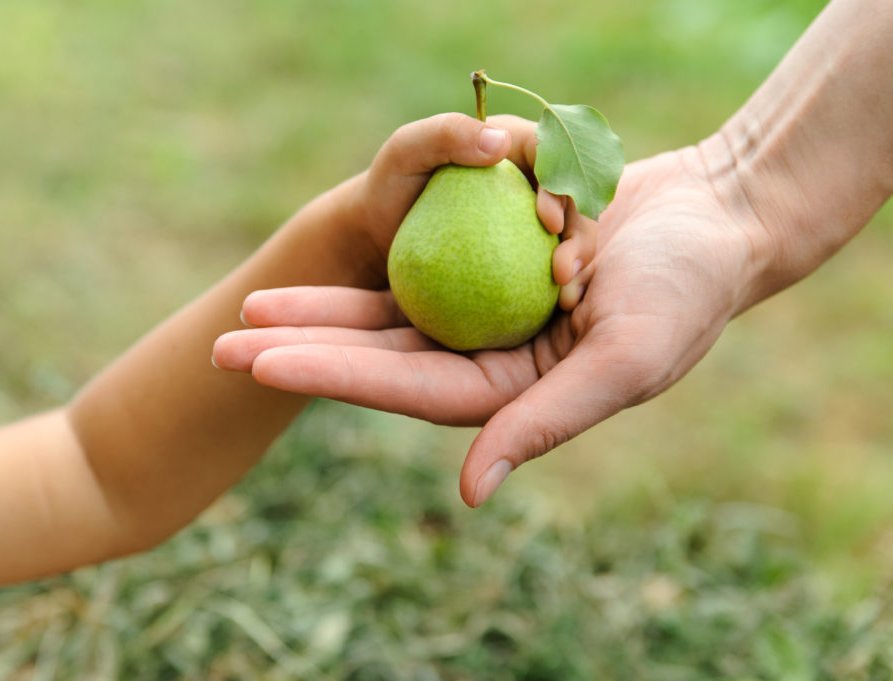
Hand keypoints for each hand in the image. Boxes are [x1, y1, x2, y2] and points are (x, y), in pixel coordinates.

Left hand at [215, 135, 746, 509]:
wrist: (718, 214)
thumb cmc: (686, 290)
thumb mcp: (622, 361)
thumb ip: (543, 423)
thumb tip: (468, 495)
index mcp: (512, 393)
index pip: (405, 389)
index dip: (331, 376)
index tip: (260, 364)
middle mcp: (490, 356)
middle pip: (380, 356)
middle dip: (302, 350)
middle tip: (220, 345)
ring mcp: (486, 309)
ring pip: (387, 312)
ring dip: (321, 309)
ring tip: (251, 305)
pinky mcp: (491, 262)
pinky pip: (422, 260)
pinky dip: (377, 257)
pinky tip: (321, 260)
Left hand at [342, 113, 595, 298]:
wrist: (381, 233)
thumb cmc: (390, 186)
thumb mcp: (406, 150)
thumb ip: (447, 134)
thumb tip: (499, 143)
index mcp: (518, 144)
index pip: (556, 156)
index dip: (563, 186)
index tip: (547, 221)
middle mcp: (536, 179)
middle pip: (578, 200)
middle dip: (582, 233)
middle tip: (564, 270)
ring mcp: (535, 218)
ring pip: (575, 235)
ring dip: (582, 263)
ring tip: (567, 297)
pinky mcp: (530, 251)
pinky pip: (553, 267)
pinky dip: (562, 286)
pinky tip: (557, 310)